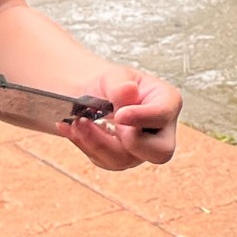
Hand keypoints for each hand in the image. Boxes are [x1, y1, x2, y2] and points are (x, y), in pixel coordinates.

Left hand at [59, 68, 180, 170]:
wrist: (96, 96)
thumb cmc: (113, 84)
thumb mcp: (116, 76)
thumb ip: (121, 84)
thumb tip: (128, 91)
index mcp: (167, 104)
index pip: (163, 116)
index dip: (143, 118)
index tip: (120, 115)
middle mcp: (159, 132)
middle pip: (159, 152)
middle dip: (130, 143)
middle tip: (106, 124)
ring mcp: (141, 150)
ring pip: (124, 160)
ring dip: (96, 142)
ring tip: (77, 122)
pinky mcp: (120, 159)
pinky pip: (103, 161)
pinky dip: (83, 144)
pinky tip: (69, 127)